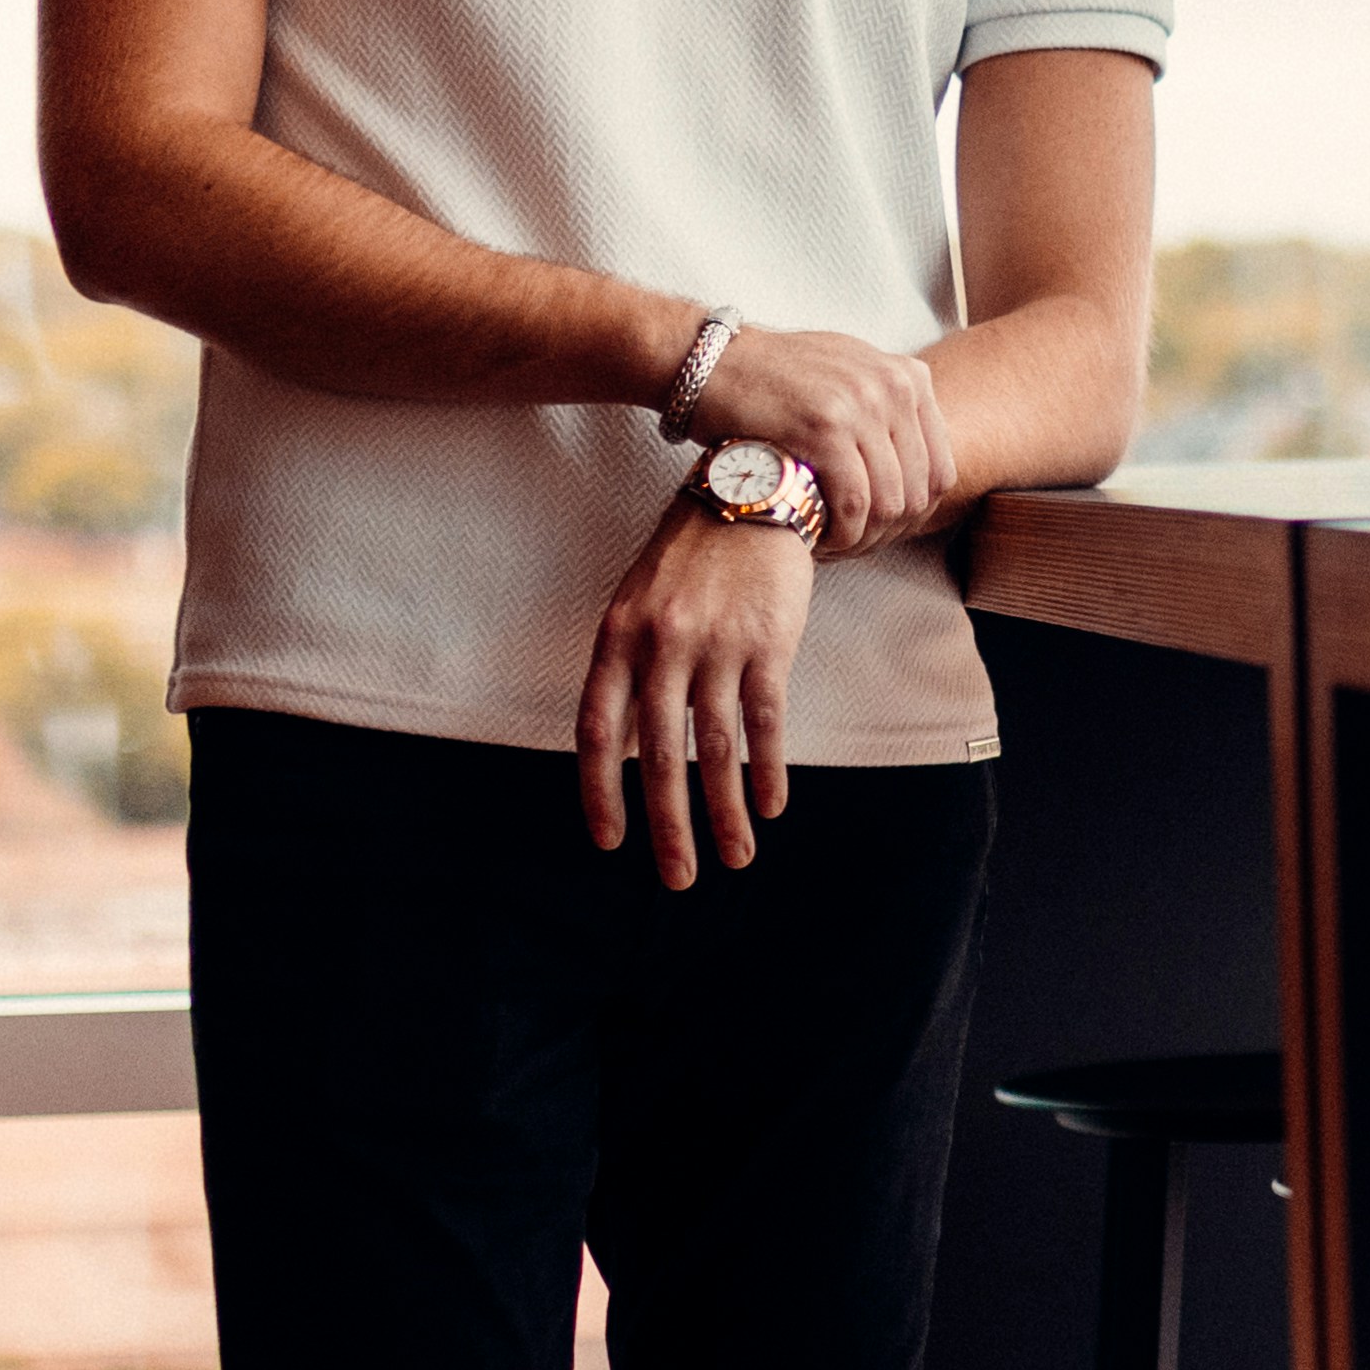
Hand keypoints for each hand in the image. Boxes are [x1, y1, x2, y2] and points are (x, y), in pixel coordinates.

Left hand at [577, 497, 812, 886]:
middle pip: (661, 756)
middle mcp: (661, 647)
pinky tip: (770, 805)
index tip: (609, 841)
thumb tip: (626, 747)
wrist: (750, 491)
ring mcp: (715, 646)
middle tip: (677, 877)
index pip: (599, 732)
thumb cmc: (690, 555)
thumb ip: (628, 669)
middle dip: (669, 826)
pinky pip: (765, 722)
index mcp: (617, 638)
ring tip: (735, 857)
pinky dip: (767, 770)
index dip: (601, 792)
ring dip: (726, 812)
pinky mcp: (767, 644)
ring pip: (716, 750)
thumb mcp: (638, 602)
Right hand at [690, 325, 953, 553]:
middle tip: (850, 546)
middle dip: (885, 534)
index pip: (940, 471)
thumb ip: (885, 408)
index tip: (876, 532)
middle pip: (918, 493)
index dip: (912, 517)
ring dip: (861, 539)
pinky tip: (818, 538)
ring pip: (889, 504)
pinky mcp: (826, 428)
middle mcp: (894, 386)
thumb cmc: (772, 378)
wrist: (710, 361)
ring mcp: (862, 405)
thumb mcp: (846, 374)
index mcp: (909, 377)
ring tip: (831, 545)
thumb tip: (915, 460)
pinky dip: (840, 534)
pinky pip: (854, 504)